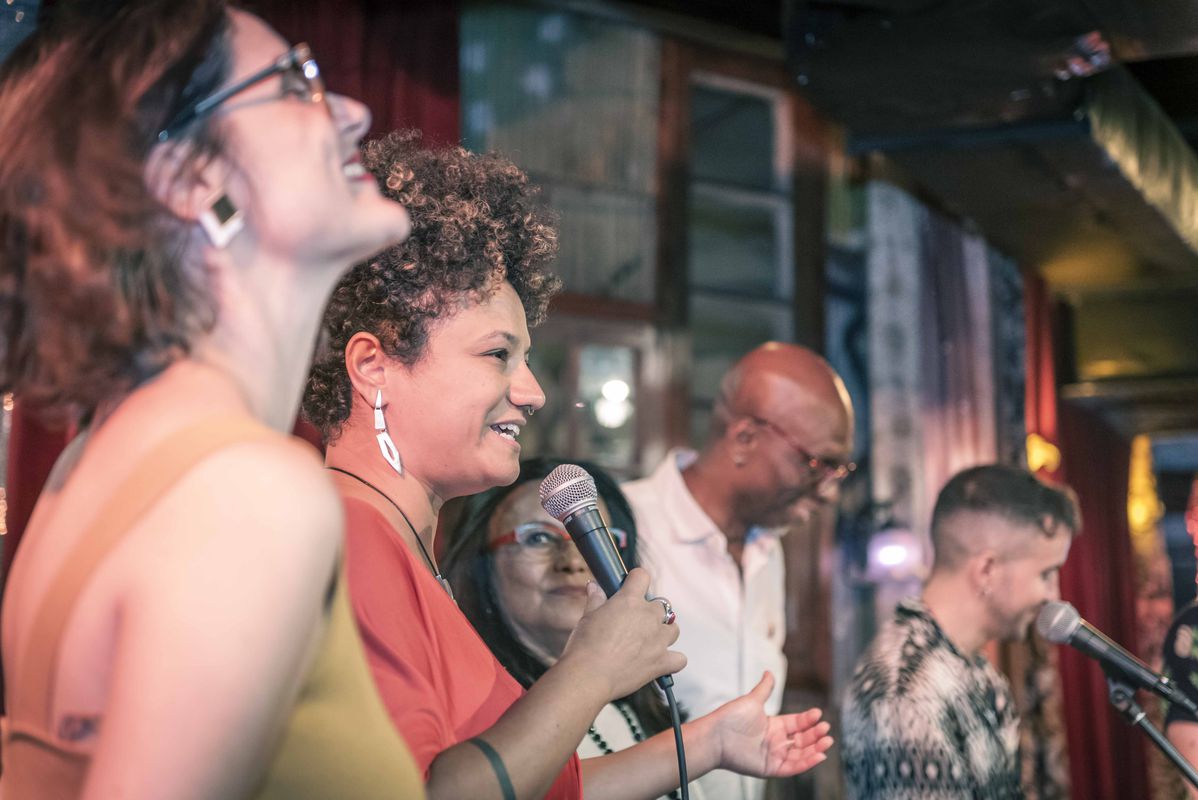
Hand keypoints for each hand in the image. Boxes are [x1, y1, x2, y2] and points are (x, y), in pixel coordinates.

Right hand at [558, 568, 685, 699]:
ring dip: (664, 632)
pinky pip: (680, 659)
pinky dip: (673, 660)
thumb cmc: (584, 645)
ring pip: (673, 629)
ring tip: (649, 641)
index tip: (630, 586)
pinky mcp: (661, 662)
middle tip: (633, 624)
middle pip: (661, 606)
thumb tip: (594, 586)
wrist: (588, 676)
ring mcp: (658, 640)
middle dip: (649, 612)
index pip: (642, 577)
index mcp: (629, 601)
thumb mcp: (587, 616)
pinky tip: (661, 661)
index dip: (636, 580)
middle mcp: (648, 617)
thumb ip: (595, 599)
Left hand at [708, 672, 832, 777]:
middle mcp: (775, 741)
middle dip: (816, 734)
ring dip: (816, 748)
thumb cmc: (731, 717)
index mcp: (773, 725)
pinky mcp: (770, 768)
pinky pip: (793, 767)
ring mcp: (774, 755)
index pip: (797, 723)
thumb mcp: (752, 700)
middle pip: (802, 739)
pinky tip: (819, 755)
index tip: (818, 713)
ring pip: (801, 754)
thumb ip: (764, 689)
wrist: (716, 735)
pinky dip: (807, 762)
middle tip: (826, 728)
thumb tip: (769, 672)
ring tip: (827, 740)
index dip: (808, 719)